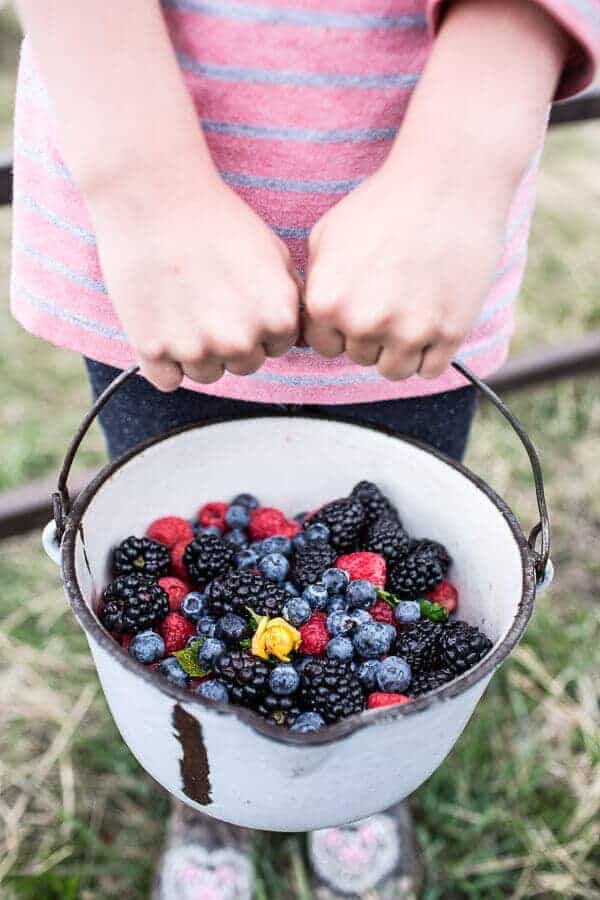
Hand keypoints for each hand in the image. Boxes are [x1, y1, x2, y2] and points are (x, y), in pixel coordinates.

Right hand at [90, 168, 300, 389]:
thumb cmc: (218, 220)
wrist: (154, 197)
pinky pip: (167, 380)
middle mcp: (240, 340)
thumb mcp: (274, 253)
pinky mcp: (152, 350)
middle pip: (243, 364)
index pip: (276, 346)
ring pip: (205, 374)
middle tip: (208, 299)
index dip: (259, 323)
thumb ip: (289, 298)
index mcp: (277, 319)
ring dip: (197, 352)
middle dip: (231, 340)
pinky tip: (160, 322)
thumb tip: (294, 332)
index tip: (238, 295)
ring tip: (183, 306)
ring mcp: (195, 348)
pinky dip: (162, 360)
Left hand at [304, 163, 505, 379]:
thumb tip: (314, 325)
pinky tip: (433, 318)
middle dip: (372, 335)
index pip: (325, 346)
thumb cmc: (384, 204)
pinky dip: (431, 352)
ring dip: (400, 350)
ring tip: (410, 311)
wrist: (448, 182)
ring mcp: (409, 331)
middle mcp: (364, 323)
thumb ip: (315, 287)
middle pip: (360, 357)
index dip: (341, 327)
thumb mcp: (327, 237)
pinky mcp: (450, 333)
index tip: (360, 302)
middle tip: (392, 296)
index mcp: (327, 303)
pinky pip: (430, 371)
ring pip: (394, 371)